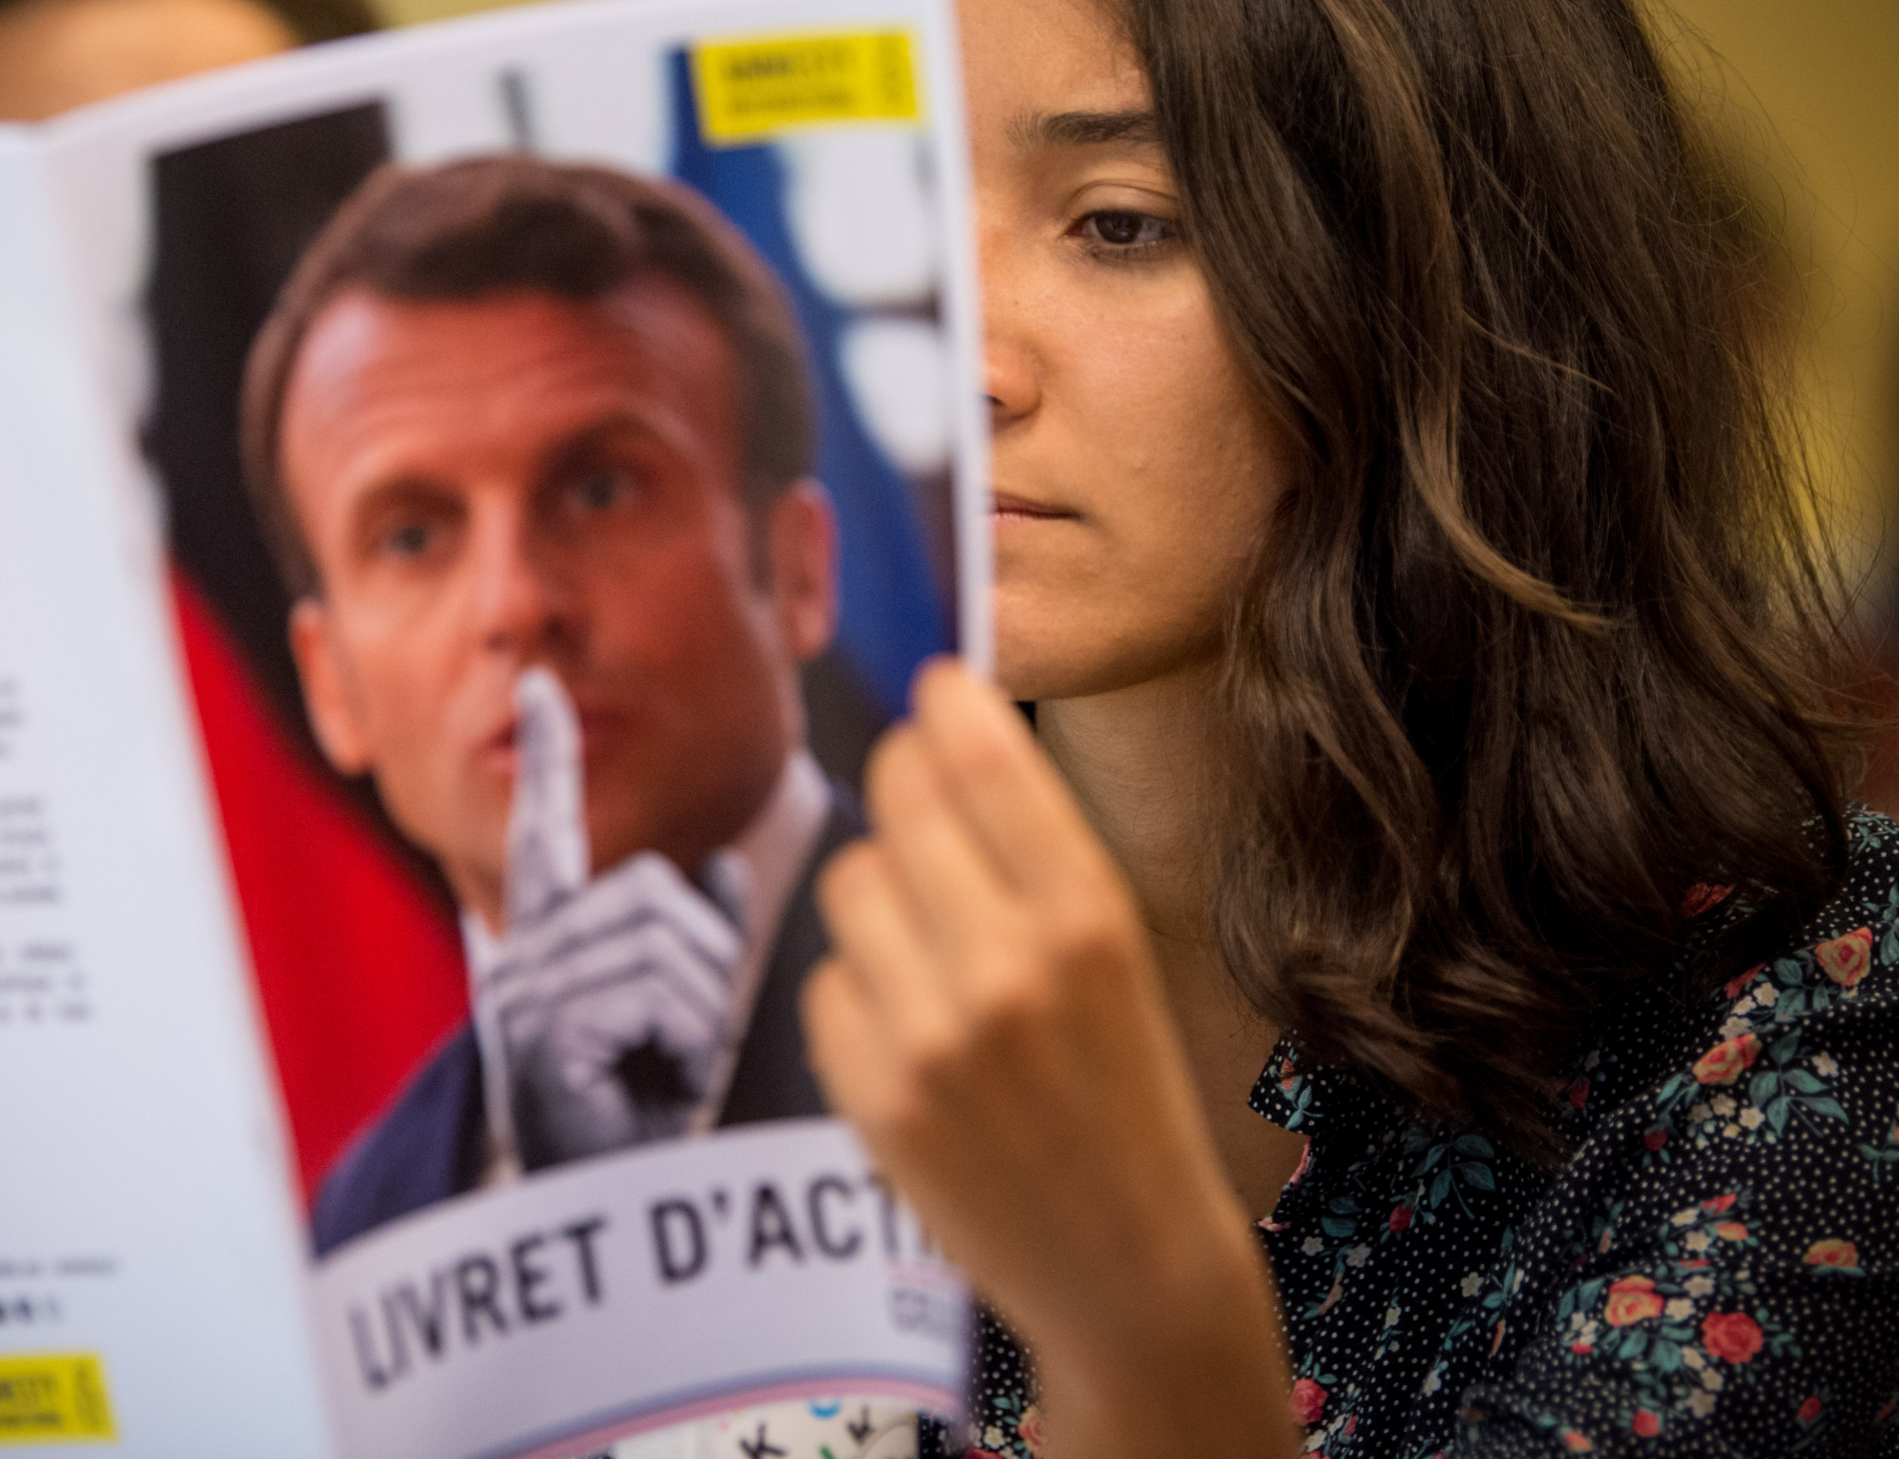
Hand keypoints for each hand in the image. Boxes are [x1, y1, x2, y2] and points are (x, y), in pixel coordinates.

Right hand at [479, 668, 740, 1169]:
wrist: (608, 1212)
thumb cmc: (644, 1115)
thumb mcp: (678, 1009)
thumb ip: (696, 933)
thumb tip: (717, 866)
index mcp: (549, 942)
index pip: (545, 834)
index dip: (546, 760)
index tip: (542, 692)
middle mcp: (525, 957)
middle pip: (652, 887)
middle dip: (702, 960)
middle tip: (680, 1043)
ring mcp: (527, 997)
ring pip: (663, 938)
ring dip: (697, 1011)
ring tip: (665, 1070)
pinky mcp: (544, 1038)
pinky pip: (653, 994)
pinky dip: (681, 1044)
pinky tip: (653, 1087)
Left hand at [801, 662, 1293, 1458]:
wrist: (1131, 1269)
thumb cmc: (1127, 1095)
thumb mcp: (1119, 955)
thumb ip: (1035, 851)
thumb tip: (944, 728)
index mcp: (1090, 916)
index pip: (982, 755)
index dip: (945, 703)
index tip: (936, 685)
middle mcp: (1006, 964)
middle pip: (897, 796)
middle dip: (902, 781)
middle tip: (919, 801)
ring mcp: (929, 1032)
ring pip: (848, 879)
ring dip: (877, 892)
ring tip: (928, 946)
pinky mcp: (871, 1093)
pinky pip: (824, 979)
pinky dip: (856, 989)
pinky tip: (910, 1029)